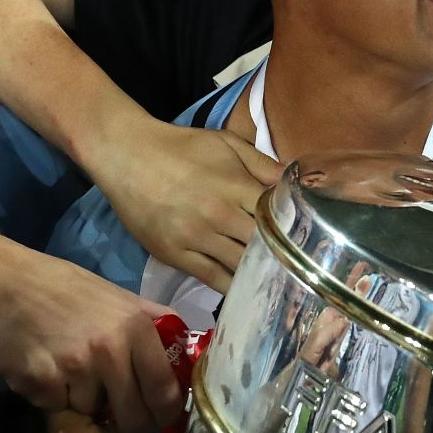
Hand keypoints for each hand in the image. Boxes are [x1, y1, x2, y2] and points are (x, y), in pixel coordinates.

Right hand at [0, 248, 184, 432]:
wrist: (1, 280)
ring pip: (93, 415)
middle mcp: (110, 350)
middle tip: (115, 415)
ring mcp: (74, 368)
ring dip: (82, 403)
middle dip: (127, 427)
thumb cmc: (64, 287)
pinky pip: (58, 408)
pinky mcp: (40, 382)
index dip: (164, 415)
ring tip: (67, 370)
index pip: (167, 394)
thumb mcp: (119, 297)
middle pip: (135, 421)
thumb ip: (154, 324)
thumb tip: (188, 352)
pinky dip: (52, 397)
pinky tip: (43, 368)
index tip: (156, 417)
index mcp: (137, 327)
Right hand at [94, 120, 281, 294]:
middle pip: (261, 246)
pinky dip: (230, 285)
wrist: (127, 154)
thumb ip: (263, 164)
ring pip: (238, 267)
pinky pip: (210, 278)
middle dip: (280, 256)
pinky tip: (245, 289)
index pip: (276, 217)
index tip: (305, 239)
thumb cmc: (181, 146)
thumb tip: (295, 183)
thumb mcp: (225, 143)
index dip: (293, 229)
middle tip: (294, 266)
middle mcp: (217, 216)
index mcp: (234, 186)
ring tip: (275, 282)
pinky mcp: (174, 254)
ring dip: (258, 274)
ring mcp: (194, 238)